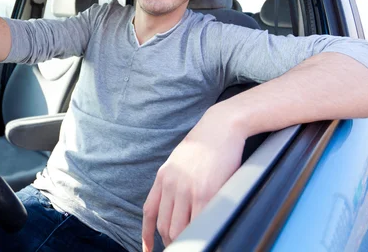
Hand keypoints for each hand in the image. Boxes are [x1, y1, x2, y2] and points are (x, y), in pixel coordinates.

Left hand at [141, 113, 245, 250]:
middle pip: (164, 225)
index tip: (147, 248)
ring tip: (193, 243)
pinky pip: (198, 223)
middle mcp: (171, 184)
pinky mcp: (205, 193)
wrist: (221, 127)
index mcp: (163, 176)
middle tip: (180, 246)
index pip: (149, 211)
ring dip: (184, 241)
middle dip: (170, 241)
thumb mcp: (179, 160)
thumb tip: (175, 203)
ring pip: (179, 229)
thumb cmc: (205, 143)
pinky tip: (204, 236)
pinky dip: (199, 234)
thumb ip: (174, 181)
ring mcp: (187, 189)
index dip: (146, 234)